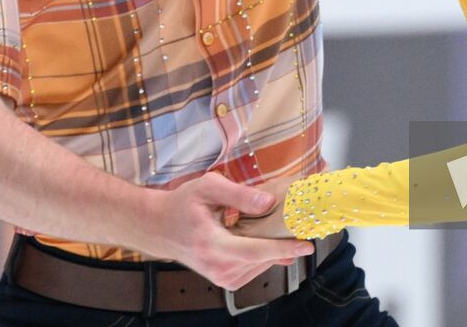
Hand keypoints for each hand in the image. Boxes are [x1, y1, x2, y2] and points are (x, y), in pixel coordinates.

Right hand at [146, 173, 312, 289]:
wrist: (160, 227)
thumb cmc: (182, 204)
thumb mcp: (208, 188)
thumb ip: (239, 195)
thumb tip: (269, 202)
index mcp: (211, 245)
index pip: (254, 251)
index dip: (282, 248)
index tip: (306, 244)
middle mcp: (216, 267)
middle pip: (262, 259)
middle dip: (286, 243)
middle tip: (304, 224)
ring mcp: (221, 277)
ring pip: (261, 265)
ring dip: (276, 248)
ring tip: (287, 228)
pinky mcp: (225, 280)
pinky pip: (254, 268)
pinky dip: (265, 254)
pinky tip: (268, 239)